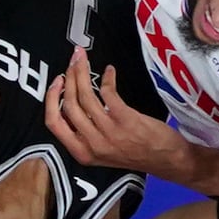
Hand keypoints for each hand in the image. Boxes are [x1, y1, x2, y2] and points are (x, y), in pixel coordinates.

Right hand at [45, 47, 185, 169]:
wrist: (166, 159)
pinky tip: (109, 71)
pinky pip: (107, 93)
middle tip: (73, 60)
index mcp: (82, 152)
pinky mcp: (125, 120)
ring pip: (85, 96)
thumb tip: (72, 103)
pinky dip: (106, 78)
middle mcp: (92, 144)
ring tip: (83, 59)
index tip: (57, 82)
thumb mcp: (101, 152)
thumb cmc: (135, 154)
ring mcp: (108, 132)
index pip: (54, 124)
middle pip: (68, 105)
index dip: (52, 99)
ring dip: (82, 73)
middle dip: (68, 77)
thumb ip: (84, 134)